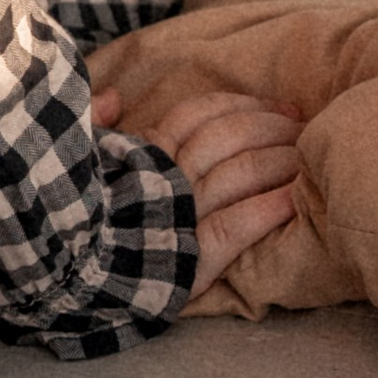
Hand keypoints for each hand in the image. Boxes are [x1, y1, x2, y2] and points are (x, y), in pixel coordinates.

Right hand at [92, 77, 302, 302]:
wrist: (68, 280)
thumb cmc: (72, 220)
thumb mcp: (73, 163)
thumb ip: (92, 126)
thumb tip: (111, 96)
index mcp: (142, 153)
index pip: (199, 114)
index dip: (245, 105)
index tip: (280, 108)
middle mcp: (165, 177)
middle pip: (230, 137)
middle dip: (274, 128)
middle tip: (306, 131)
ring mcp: (180, 216)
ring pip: (241, 173)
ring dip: (281, 162)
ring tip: (310, 160)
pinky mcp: (192, 258)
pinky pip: (238, 225)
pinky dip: (270, 209)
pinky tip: (295, 202)